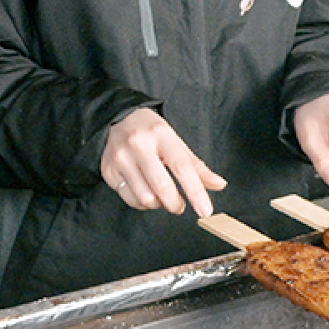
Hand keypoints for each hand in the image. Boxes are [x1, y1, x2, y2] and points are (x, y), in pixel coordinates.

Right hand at [101, 107, 226, 215]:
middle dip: (176, 204)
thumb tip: (220, 185)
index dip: (196, 192)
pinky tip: (147, 193)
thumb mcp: (175, 141)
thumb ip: (196, 165)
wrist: (117, 118)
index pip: (182, 167)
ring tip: (162, 197)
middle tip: (180, 205)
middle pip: (162, 186)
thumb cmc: (151, 132)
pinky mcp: (108, 171)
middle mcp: (138, 145)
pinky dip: (143, 204)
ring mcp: (121, 159)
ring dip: (159, 205)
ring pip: (145, 198)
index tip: (205, 210)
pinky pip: (130, 199)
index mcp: (161, 134)